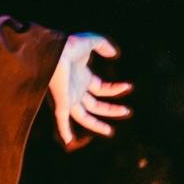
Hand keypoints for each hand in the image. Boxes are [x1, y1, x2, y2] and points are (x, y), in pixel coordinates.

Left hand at [48, 32, 132, 146]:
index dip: (115, 89)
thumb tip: (114, 54)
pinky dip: (64, 130)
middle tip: (126, 111)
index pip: (101, 88)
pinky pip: (61, 120)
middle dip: (110, 110)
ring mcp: (68, 97)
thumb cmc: (70, 45)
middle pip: (95, 105)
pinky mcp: (61, 103)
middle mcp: (75, 89)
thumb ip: (103, 45)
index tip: (128, 86)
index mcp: (82, 76)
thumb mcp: (90, 41)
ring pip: (83, 116)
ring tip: (110, 132)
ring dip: (96, 124)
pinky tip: (68, 141)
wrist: (55, 51)